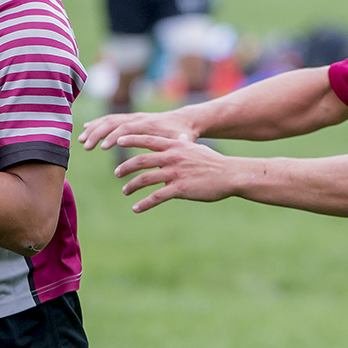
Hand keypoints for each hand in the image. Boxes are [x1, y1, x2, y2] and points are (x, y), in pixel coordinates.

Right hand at [80, 109, 198, 151]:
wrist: (184, 121)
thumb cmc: (183, 134)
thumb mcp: (182, 142)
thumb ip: (177, 147)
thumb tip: (175, 157)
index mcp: (148, 125)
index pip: (127, 128)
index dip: (114, 137)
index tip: (103, 147)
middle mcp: (138, 118)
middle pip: (113, 122)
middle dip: (98, 133)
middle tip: (86, 145)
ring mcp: (133, 117)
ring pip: (109, 120)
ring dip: (94, 129)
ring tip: (81, 140)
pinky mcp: (130, 119)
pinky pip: (111, 119)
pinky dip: (98, 123)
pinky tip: (87, 129)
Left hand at [114, 135, 243, 212]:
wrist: (229, 175)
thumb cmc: (214, 163)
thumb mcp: (196, 149)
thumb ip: (183, 146)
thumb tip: (179, 140)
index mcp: (175, 146)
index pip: (148, 140)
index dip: (132, 140)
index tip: (118, 141)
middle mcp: (173, 157)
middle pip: (141, 160)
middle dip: (126, 167)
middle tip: (117, 173)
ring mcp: (175, 173)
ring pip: (145, 179)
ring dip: (132, 186)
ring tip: (125, 191)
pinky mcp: (180, 189)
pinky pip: (156, 197)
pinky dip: (143, 204)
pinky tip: (136, 208)